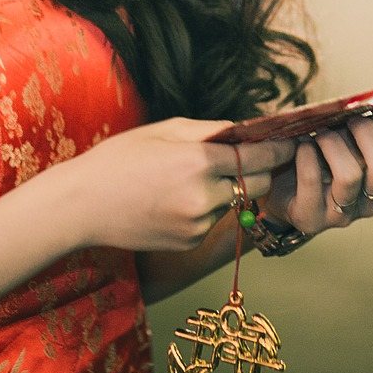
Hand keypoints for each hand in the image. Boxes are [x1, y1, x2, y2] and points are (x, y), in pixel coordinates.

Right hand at [47, 118, 293, 251]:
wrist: (81, 207)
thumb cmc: (118, 160)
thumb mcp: (163, 130)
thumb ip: (209, 130)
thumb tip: (243, 129)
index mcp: (198, 162)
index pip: (257, 156)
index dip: (278, 149)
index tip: (291, 143)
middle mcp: (204, 197)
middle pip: (256, 185)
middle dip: (258, 171)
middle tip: (251, 157)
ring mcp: (197, 225)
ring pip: (234, 204)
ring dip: (227, 190)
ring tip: (192, 178)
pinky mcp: (189, 243)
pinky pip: (212, 222)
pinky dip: (206, 209)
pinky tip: (175, 199)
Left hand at [260, 110, 372, 237]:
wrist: (277, 184)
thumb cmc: (318, 156)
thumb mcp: (349, 137)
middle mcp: (370, 202)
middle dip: (365, 132)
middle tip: (346, 121)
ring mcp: (342, 215)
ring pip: (350, 175)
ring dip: (332, 143)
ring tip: (319, 135)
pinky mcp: (311, 218)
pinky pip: (312, 180)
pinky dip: (306, 155)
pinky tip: (301, 147)